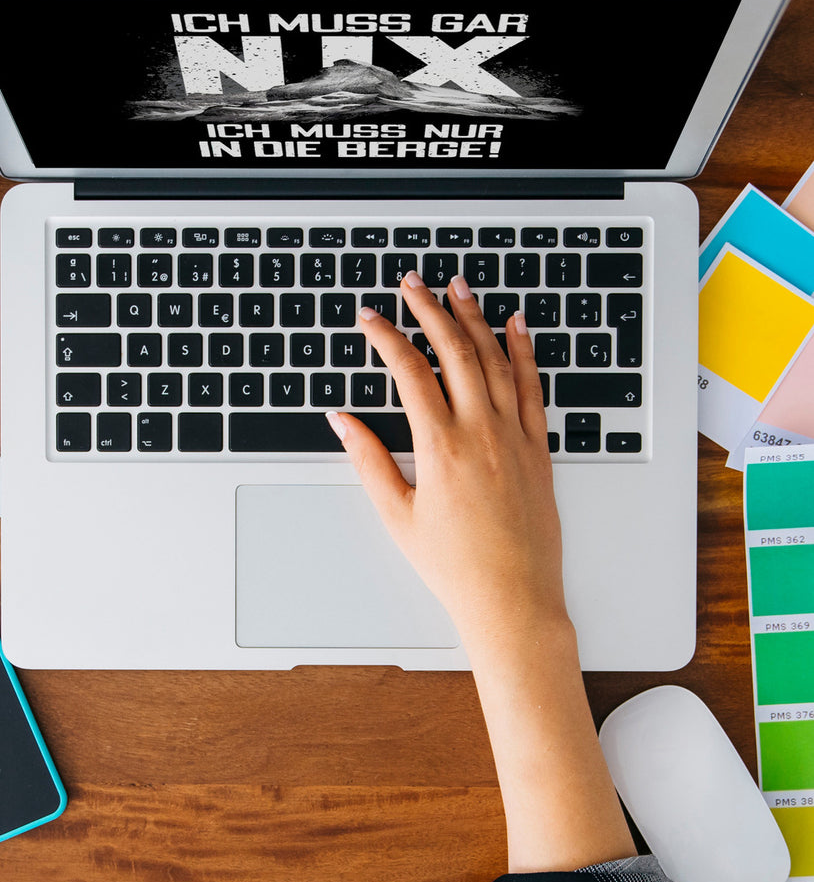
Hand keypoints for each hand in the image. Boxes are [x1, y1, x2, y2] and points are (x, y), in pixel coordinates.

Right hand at [328, 271, 565, 657]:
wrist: (512, 597)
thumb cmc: (453, 566)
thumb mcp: (397, 515)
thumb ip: (368, 461)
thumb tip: (343, 421)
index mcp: (440, 447)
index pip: (409, 372)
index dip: (386, 338)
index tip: (370, 318)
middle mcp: (481, 432)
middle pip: (454, 351)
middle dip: (429, 310)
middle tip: (412, 284)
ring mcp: (515, 437)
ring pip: (495, 359)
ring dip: (474, 318)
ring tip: (458, 288)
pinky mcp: (538, 449)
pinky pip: (532, 387)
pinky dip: (524, 351)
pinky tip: (515, 327)